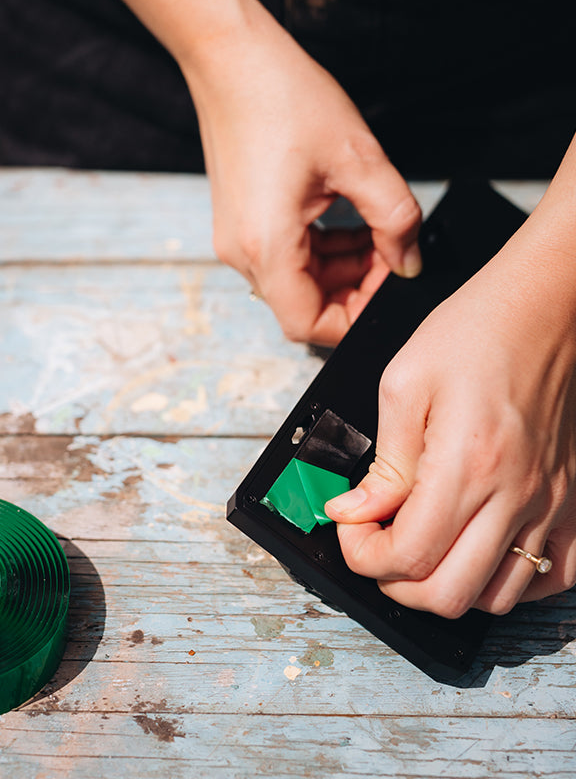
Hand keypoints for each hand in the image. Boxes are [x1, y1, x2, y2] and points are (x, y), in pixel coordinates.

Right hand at [179, 0, 421, 344]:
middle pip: (303, 306)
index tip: (389, 291)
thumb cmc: (282, 98)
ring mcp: (236, 242)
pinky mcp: (238, 227)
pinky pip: (282, 260)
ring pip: (295, 285)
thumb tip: (409, 261)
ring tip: (374, 234)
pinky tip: (345, 224)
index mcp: (267, 246)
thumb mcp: (358, 158)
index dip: (354, 320)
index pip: (308, 324)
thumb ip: (395, 218)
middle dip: (354, 291)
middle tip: (391, 256)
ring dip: (339, 271)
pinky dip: (318, 254)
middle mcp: (242, 254)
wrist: (230, 62)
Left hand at [325, 231, 575, 616]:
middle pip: (446, 595)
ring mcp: (550, 504)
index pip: (405, 556)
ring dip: (444, 584)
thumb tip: (351, 512)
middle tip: (375, 544)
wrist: (544, 307)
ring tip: (421, 545)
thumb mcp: (404, 385)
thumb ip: (383, 463)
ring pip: (494, 597)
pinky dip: (507, 580)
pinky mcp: (571, 500)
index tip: (349, 523)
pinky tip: (480, 550)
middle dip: (394, 581)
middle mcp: (514, 496)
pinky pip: (552, 577)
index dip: (361, 553)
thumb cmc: (475, 332)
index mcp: (466, 466)